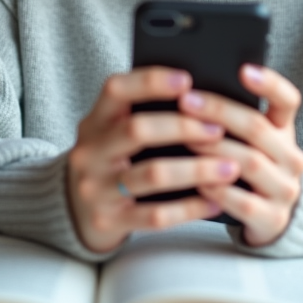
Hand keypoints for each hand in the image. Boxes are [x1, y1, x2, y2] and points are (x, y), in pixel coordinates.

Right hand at [67, 68, 236, 253]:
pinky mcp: (109, 222)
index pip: (116, 89)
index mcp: (94, 122)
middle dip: (184, 127)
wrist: (72, 211)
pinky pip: (156, 215)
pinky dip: (190, 208)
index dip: (151, 81)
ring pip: (152, 174)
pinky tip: (214, 202)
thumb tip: (203, 99)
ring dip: (197, 170)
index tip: (187, 81)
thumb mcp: (112, 133)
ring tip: (230, 168)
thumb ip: (142, 114)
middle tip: (218, 130)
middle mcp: (90, 152)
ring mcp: (96, 189)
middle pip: (137, 130)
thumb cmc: (110, 162)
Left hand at [183, 65, 302, 246]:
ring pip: (249, 162)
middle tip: (186, 102)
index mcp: (285, 131)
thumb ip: (229, 120)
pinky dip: (218, 189)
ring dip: (213, 149)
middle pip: (258, 127)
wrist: (270, 220)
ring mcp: (286, 190)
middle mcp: (292, 158)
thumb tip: (188, 90)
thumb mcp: (247, 142)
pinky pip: (244, 201)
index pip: (287, 100)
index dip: (269, 83)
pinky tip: (196, 180)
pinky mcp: (274, 219)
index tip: (243, 69)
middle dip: (219, 112)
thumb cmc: (247, 170)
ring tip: (184, 139)